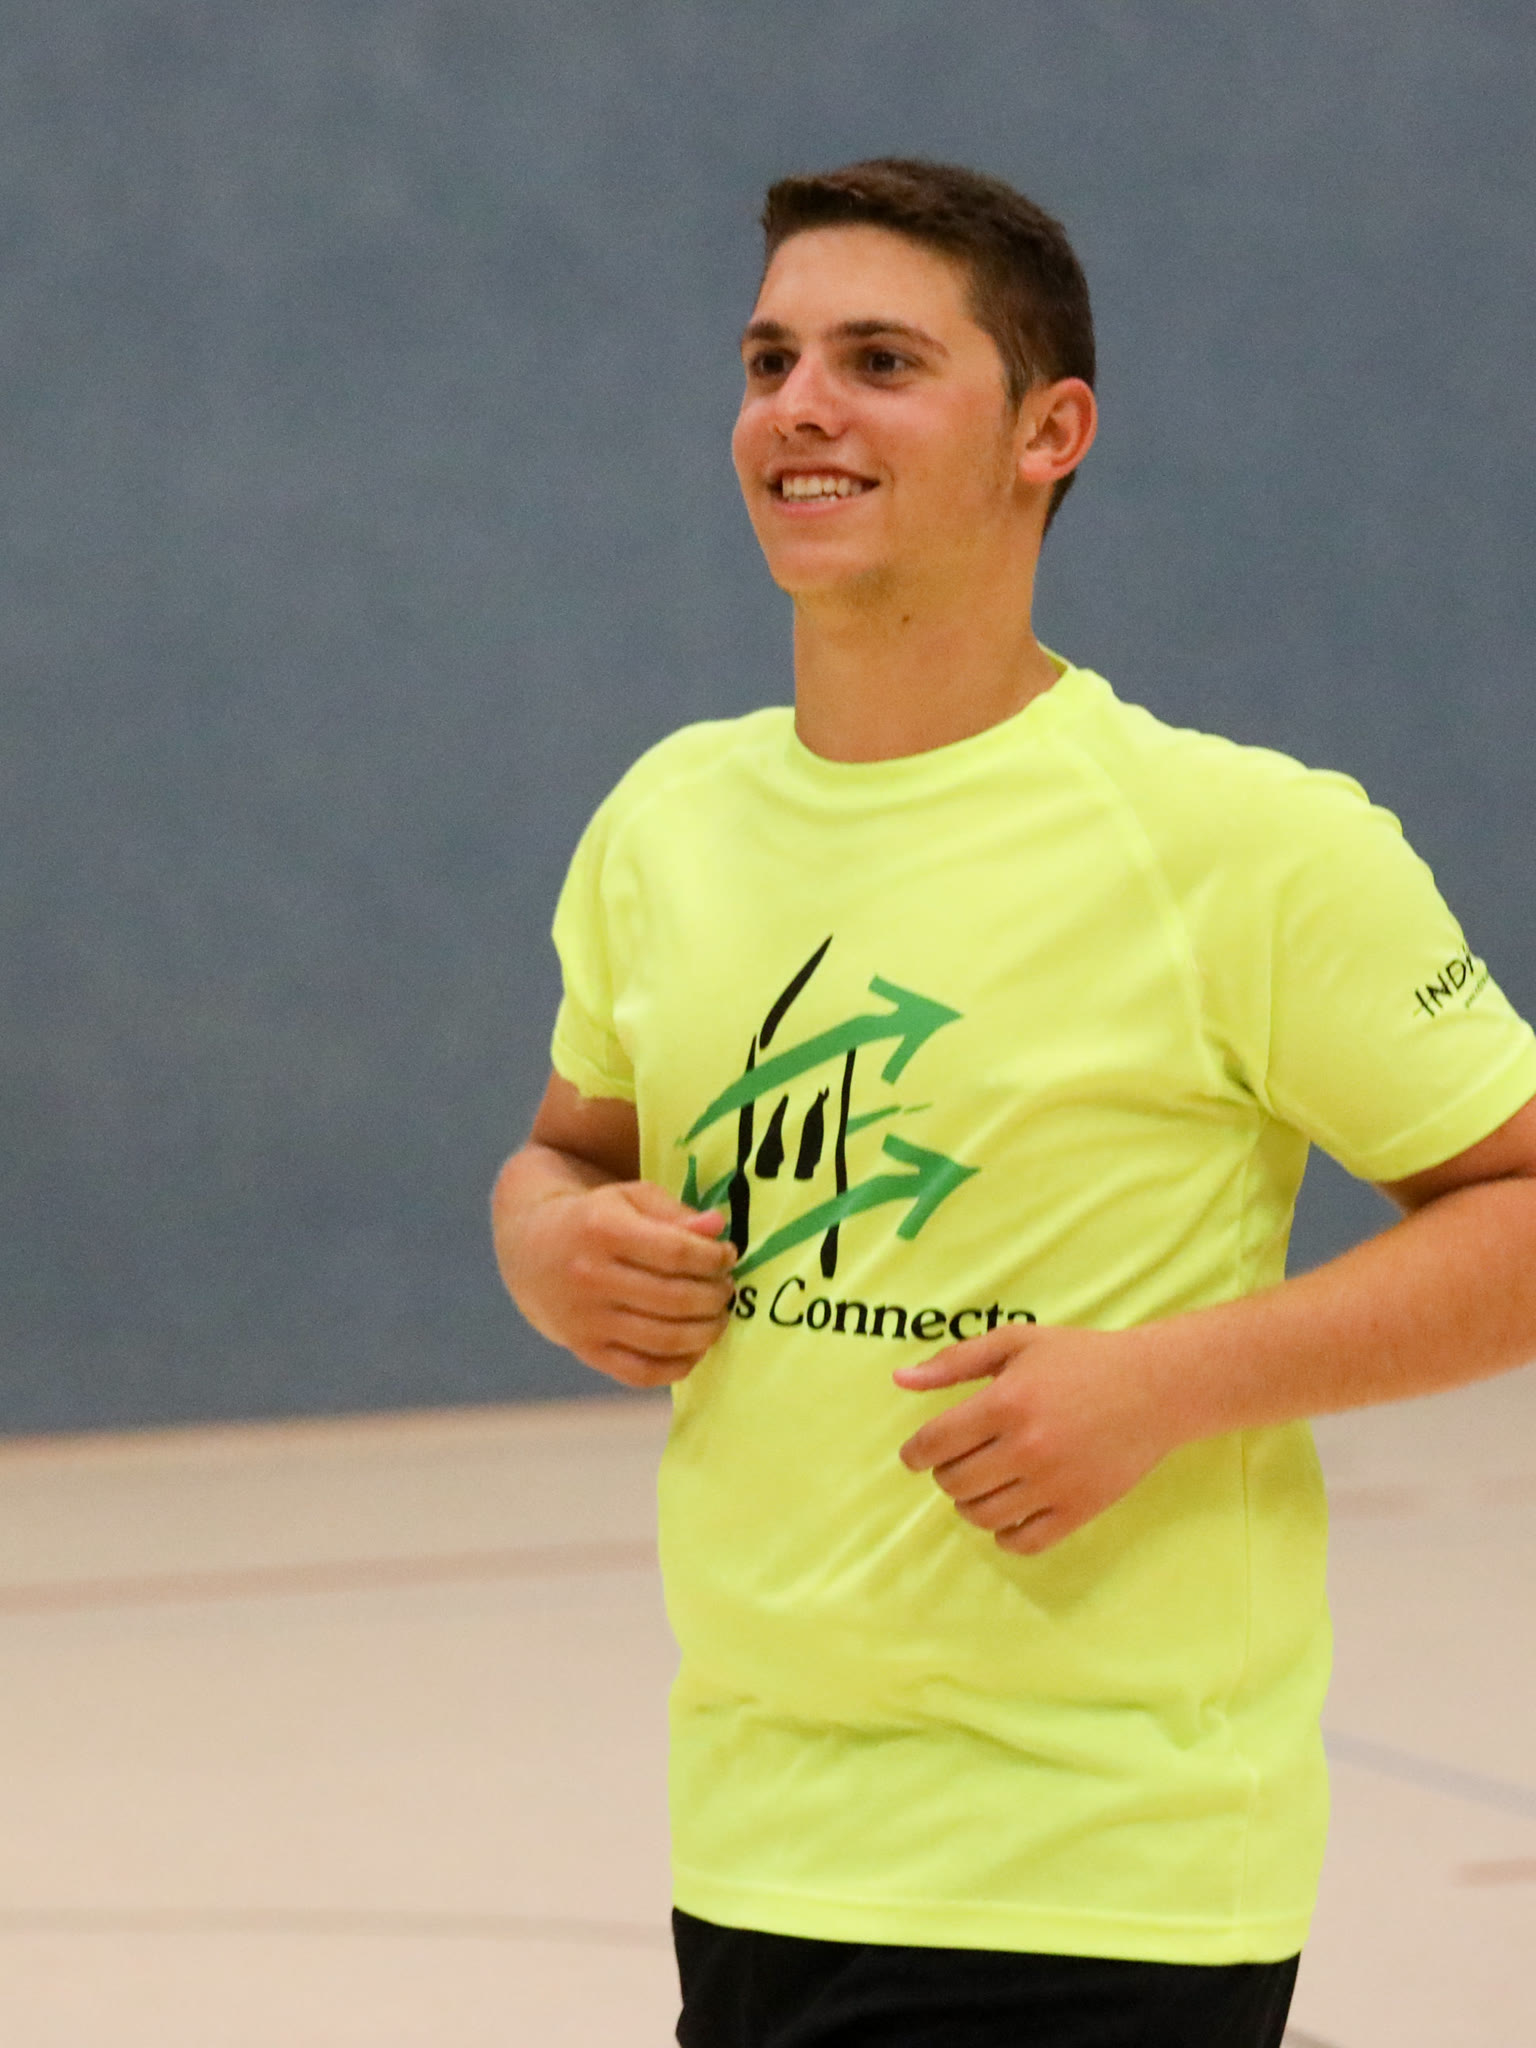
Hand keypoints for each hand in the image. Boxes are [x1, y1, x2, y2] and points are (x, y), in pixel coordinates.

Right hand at [508, 1181, 736, 1389]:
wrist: (532, 1250)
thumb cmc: (595, 1219)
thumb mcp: (630, 1200)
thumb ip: (676, 1213)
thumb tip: (718, 1228)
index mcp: (602, 1230)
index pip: (676, 1252)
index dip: (713, 1258)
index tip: (728, 1256)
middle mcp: (590, 1277)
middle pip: (674, 1298)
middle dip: (715, 1296)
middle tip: (727, 1289)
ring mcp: (586, 1320)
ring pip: (664, 1338)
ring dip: (706, 1331)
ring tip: (718, 1316)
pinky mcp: (586, 1351)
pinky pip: (642, 1372)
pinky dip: (678, 1366)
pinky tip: (694, 1347)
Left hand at [894, 1323, 1179, 1553]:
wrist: (1157, 1387)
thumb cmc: (1081, 1359)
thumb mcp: (1016, 1343)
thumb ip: (954, 1361)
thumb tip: (900, 1380)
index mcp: (1005, 1402)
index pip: (934, 1444)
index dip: (915, 1454)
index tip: (916, 1455)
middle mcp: (1026, 1447)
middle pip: (954, 1483)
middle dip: (945, 1474)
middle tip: (958, 1461)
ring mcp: (1055, 1483)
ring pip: (982, 1517)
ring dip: (970, 1504)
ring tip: (982, 1483)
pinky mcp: (1080, 1510)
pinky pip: (1022, 1542)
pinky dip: (1004, 1535)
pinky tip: (1010, 1509)